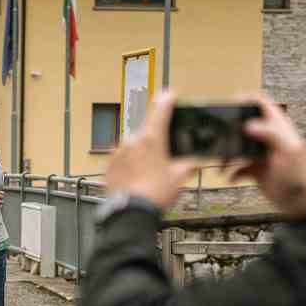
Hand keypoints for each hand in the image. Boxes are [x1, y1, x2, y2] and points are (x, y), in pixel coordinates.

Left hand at [101, 93, 200, 209]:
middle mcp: (132, 140)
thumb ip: (189, 165)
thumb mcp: (179, 177)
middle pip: (147, 133)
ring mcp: (119, 152)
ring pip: (134, 146)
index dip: (167, 100)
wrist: (131, 211)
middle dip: (156, 143)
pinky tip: (137, 177)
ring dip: (142, 154)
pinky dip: (129, 163)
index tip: (169, 94)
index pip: (160, 111)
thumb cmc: (155, 194)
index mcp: (151, 139)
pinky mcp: (109, 164)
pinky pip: (122, 158)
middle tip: (163, 160)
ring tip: (149, 174)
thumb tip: (196, 162)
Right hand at [229, 96, 305, 218]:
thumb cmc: (300, 175)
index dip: (247, 98)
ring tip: (222, 159)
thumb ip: (271, 134)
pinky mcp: (255, 169)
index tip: (232, 102)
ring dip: (228, 152)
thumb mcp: (289, 150)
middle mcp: (268, 138)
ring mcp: (260, 153)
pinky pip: (238, 167)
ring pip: (239, 145)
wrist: (300, 201)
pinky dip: (232, 172)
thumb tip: (249, 124)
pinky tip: (230, 177)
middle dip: (232, 127)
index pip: (262, 104)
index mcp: (278, 128)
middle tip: (220, 132)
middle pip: (246, 123)